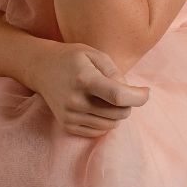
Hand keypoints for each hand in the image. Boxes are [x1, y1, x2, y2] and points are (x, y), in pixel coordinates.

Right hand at [29, 41, 150, 137]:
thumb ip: (114, 72)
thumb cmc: (72, 58)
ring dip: (117, 113)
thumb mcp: (94, 54)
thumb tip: (128, 94)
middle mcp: (75, 101)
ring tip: (106, 96)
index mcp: (84, 79)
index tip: (146, 92)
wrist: (41, 69)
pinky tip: (97, 106)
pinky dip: (105, 121)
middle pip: (118, 113)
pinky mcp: (68, 126)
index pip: (118, 96)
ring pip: (111, 124)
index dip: (138, 97)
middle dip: (128, 103)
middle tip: (122, 90)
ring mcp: (70, 116)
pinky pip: (99, 131)